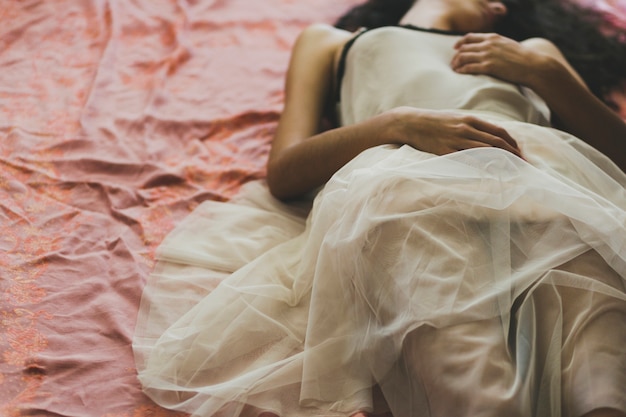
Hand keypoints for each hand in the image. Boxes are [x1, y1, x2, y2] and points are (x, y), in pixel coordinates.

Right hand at [389, 107, 522, 158]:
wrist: (411, 123)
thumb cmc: (433, 121)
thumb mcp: (455, 118)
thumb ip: (472, 126)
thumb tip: (488, 135)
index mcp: (470, 119)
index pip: (499, 131)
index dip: (513, 143)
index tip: (521, 153)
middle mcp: (466, 128)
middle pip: (497, 142)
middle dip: (514, 154)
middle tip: (524, 165)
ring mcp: (456, 140)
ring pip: (486, 151)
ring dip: (502, 161)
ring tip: (513, 171)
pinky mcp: (446, 151)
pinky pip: (468, 160)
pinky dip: (482, 166)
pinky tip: (491, 173)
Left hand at [451, 33, 544, 85]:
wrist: (532, 65)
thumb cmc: (521, 57)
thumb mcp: (507, 44)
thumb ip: (495, 44)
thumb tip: (487, 48)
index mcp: (492, 37)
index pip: (470, 37)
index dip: (460, 42)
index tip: (455, 48)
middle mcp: (488, 44)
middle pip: (464, 48)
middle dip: (456, 56)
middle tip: (453, 63)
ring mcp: (488, 55)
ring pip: (464, 57)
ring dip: (456, 63)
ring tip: (454, 69)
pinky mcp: (489, 67)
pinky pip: (469, 67)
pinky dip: (462, 70)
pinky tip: (459, 73)